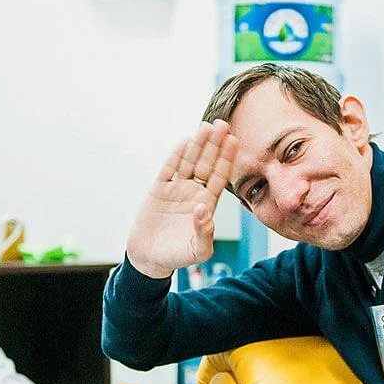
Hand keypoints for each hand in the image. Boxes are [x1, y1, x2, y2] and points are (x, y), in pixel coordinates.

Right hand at [126, 120, 238, 277]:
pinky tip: (185, 141)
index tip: (234, 140)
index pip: (219, 177)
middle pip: (207, 164)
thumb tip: (204, 209)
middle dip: (215, 145)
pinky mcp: (158, 190)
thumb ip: (205, 232)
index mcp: (207, 205)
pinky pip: (168, 169)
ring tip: (206, 126)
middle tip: (223, 124)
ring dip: (198, 145)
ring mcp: (176, 190)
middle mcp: (194, 193)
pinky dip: (176, 155)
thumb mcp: (197, 251)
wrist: (149, 259)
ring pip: (189, 162)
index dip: (227, 159)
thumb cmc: (177, 257)